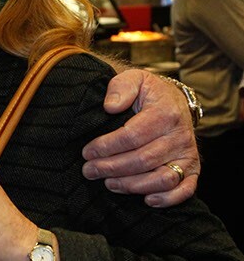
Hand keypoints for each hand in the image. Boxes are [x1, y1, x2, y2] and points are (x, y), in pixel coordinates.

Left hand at [81, 68, 198, 206]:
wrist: (175, 100)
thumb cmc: (148, 92)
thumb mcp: (134, 79)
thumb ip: (120, 87)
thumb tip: (109, 107)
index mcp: (164, 113)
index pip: (132, 136)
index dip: (107, 147)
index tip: (86, 152)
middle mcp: (180, 136)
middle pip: (144, 159)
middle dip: (112, 168)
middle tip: (89, 171)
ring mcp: (188, 154)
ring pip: (163, 178)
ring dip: (133, 185)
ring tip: (108, 184)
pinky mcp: (193, 169)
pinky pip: (185, 189)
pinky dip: (167, 198)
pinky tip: (146, 200)